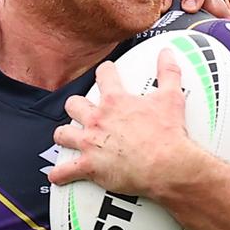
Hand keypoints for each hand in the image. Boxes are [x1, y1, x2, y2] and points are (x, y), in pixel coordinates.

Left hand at [48, 49, 198, 196]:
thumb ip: (168, 73)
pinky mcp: (89, 166)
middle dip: (77, 106)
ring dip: (65, 135)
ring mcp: (90, 142)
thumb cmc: (167, 135)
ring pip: (63, 134)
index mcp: (115, 101)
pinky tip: (57, 176)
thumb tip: (167, 54)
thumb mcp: (171, 98)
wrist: (166, 165)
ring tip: (68, 137)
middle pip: (74, 104)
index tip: (106, 73)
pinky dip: (60, 174)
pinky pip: (65, 171)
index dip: (105, 73)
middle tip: (83, 109)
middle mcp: (98, 119)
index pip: (103, 76)